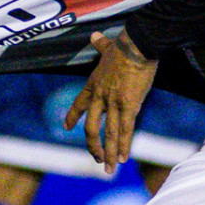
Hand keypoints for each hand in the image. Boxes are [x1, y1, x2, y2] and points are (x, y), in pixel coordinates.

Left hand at [63, 30, 158, 170]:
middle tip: (95, 159)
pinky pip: (124, 130)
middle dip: (92, 146)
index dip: (72, 117)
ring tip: (108, 168)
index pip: (79, 104)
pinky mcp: (129, 106)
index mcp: (94, 84)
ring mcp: (114, 103)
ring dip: (107, 153)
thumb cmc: (125, 44)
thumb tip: (94, 36)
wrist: (137, 45)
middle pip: (91, 128)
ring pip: (108, 134)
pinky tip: (122, 158)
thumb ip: (100, 45)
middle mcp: (100, 97)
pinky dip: (123, 146)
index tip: (67, 127)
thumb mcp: (108, 46)